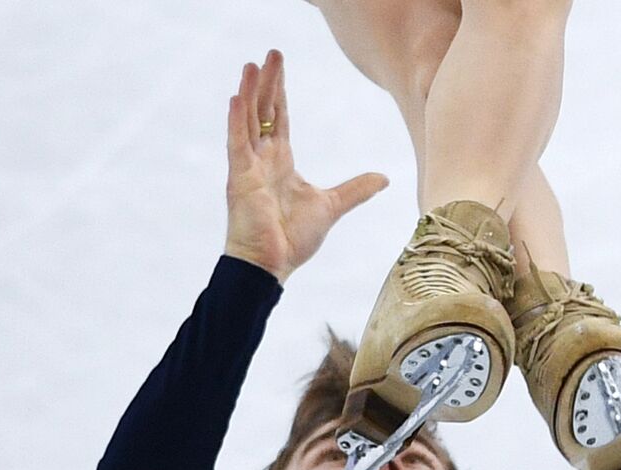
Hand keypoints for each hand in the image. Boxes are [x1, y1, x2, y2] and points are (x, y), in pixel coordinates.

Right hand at [225, 50, 389, 283]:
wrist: (272, 265)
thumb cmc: (292, 239)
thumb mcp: (331, 206)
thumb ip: (355, 190)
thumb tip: (384, 178)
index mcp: (280, 162)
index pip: (279, 119)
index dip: (279, 93)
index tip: (278, 67)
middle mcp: (261, 160)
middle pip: (263, 112)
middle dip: (266, 83)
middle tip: (269, 54)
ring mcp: (248, 168)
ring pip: (247, 121)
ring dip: (249, 93)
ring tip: (250, 66)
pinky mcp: (239, 179)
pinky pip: (236, 144)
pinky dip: (236, 121)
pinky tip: (236, 98)